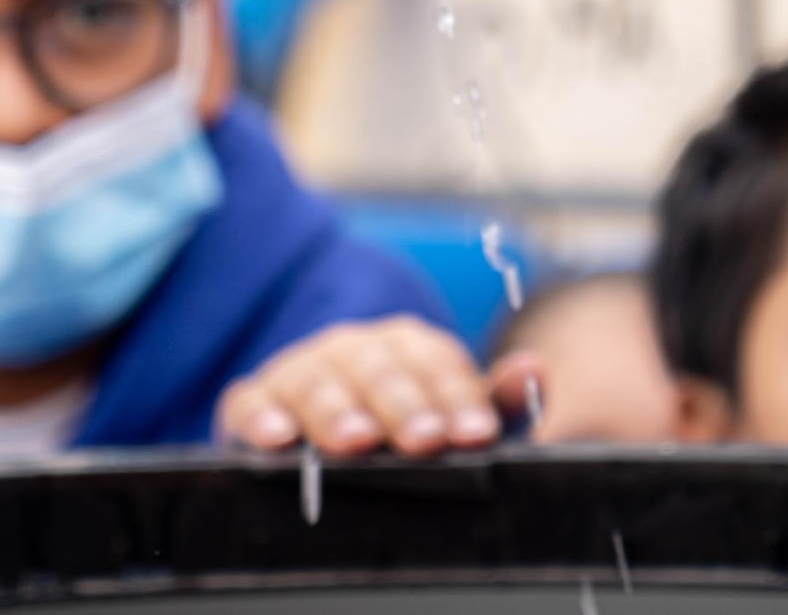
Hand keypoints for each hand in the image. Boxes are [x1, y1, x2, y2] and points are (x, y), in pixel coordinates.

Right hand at [215, 315, 533, 457]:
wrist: (319, 439)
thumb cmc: (399, 433)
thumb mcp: (452, 420)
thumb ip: (498, 405)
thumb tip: (534, 370)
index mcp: (408, 347)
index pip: (437, 364)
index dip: (459, 398)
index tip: (477, 434)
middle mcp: (354, 348)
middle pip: (380, 370)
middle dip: (404, 406)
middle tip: (425, 442)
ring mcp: (301, 370)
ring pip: (318, 381)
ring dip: (338, 411)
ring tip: (358, 442)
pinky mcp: (254, 400)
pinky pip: (253, 403)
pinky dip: (263, 418)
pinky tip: (279, 439)